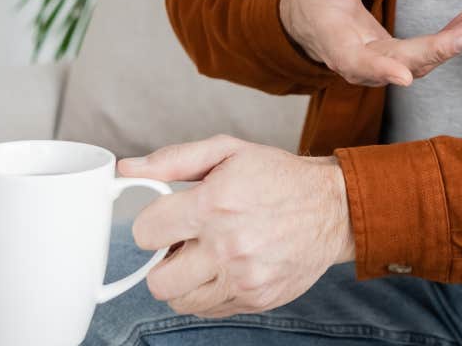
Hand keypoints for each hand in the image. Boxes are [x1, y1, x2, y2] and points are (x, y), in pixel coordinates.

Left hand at [121, 136, 353, 317]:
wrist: (334, 207)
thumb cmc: (279, 177)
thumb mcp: (228, 152)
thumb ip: (174, 160)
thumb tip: (127, 169)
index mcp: (214, 204)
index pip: (145, 232)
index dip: (153, 224)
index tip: (169, 219)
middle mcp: (228, 246)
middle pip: (158, 280)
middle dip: (164, 261)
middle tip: (186, 243)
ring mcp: (243, 278)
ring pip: (180, 300)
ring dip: (185, 280)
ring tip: (208, 256)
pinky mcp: (257, 298)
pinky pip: (209, 309)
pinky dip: (210, 291)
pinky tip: (227, 267)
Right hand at [280, 0, 461, 85]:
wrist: (312, 21)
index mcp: (335, 42)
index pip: (355, 61)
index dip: (379, 69)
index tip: (405, 77)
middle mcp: (361, 60)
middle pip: (400, 62)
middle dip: (435, 52)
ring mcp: (382, 61)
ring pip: (420, 61)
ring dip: (450, 46)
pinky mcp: (398, 56)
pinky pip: (427, 53)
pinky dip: (450, 38)